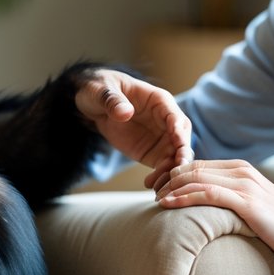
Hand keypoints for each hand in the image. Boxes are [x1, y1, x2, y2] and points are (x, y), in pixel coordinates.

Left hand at [76, 69, 192, 188]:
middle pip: (181, 138)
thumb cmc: (100, 89)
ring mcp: (160, 138)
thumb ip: (113, 101)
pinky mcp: (152, 153)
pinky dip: (161, 177)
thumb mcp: (101, 91)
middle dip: (182, 153)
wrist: (91, 105)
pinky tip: (152, 185)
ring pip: (175, 156)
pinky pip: (162, 166)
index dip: (178, 129)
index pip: (174, 115)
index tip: (179, 142)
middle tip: (178, 168)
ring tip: (161, 183)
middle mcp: (165, 121)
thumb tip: (125, 112)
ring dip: (172, 170)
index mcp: (159, 100)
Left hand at [154, 159, 273, 259]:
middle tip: (147, 190)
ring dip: (170, 187)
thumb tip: (202, 204)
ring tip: (153, 199)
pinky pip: (206, 193)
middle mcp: (239, 171)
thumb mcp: (249, 204)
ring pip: (195, 177)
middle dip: (165, 177)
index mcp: (238, 168)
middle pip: (191, 167)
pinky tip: (167, 204)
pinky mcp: (246, 201)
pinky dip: (183, 197)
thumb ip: (228, 198)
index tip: (154, 184)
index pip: (196, 163)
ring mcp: (243, 184)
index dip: (171, 172)